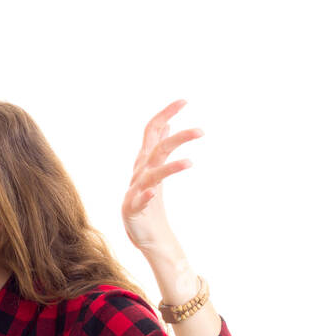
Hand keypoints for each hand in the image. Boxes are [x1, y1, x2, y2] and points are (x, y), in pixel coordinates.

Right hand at [122, 99, 202, 255]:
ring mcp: (134, 192)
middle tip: (201, 132)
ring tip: (190, 163)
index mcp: (146, 163)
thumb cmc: (151, 203)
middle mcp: (139, 174)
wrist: (145, 235)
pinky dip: (145, 195)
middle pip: (157, 150)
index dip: (165, 114)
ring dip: (170, 168)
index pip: (153, 131)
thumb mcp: (157, 171)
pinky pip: (139, 201)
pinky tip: (153, 192)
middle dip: (178, 139)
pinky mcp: (132, 210)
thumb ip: (159, 147)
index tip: (184, 100)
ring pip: (151, 175)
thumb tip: (168, 125)